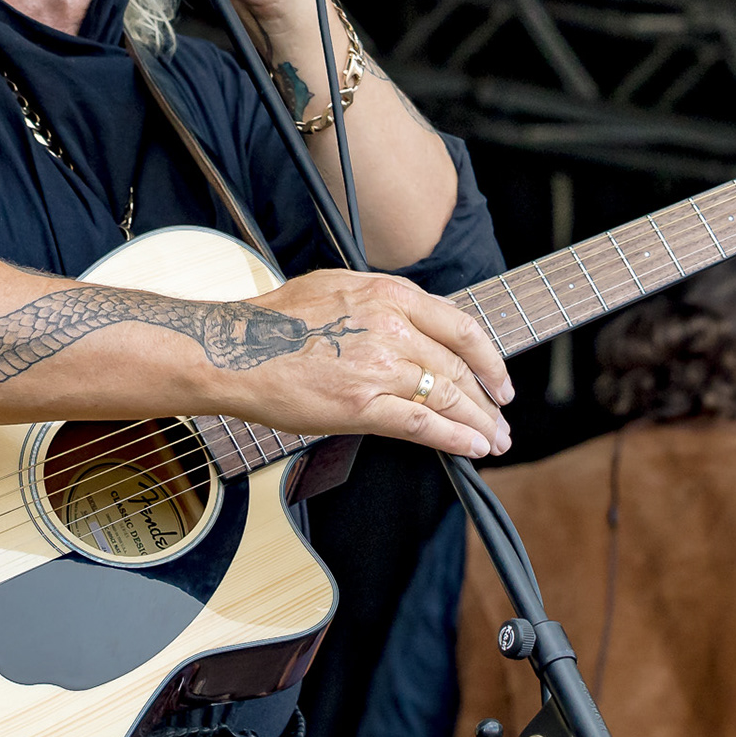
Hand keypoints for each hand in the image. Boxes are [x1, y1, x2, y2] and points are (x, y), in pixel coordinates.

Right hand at [203, 269, 515, 458]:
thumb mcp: (340, 288)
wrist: (233, 349)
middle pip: (458, 366)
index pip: (460, 326)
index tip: (500, 378)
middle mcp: (392, 327)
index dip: (489, 357)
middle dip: (488, 398)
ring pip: (447, 396)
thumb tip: (416, 323)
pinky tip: (472, 448)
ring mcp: (379, 366)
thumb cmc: (276, 321)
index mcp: (390, 294)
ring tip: (494, 440)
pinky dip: (454, 438)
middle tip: (502, 418)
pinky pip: (422, 424)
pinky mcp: (361, 405)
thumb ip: (384, 303)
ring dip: (478, 423)